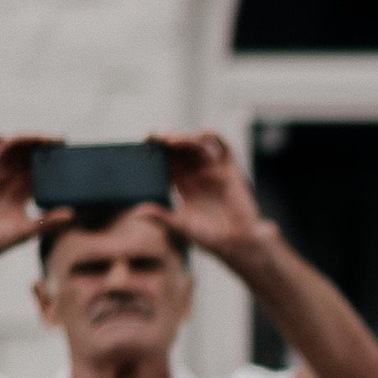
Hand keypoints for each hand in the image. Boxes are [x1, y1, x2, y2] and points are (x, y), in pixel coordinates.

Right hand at [0, 135, 70, 260]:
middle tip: (57, 139)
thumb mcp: (28, 230)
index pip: (40, 164)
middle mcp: (8, 175)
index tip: (67, 149)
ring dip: (22, 138)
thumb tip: (72, 213)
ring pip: (7, 146)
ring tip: (38, 137)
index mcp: (24, 187)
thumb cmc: (0, 240)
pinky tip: (2, 138)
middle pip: (26, 150)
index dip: (52, 154)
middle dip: (40, 141)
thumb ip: (49, 222)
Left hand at [144, 131, 269, 262]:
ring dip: (184, 139)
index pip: (167, 161)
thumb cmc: (209, 237)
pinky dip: (214, 137)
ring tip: (172, 141)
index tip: (146, 144)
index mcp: (183, 184)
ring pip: (196, 145)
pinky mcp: (230, 169)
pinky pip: (222, 146)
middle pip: (180, 149)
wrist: (237, 242)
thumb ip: (163, 218)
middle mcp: (197, 174)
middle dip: (168, 141)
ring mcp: (213, 170)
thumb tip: (139, 211)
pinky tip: (202, 135)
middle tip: (157, 139)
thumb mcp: (181, 226)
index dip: (157, 151)